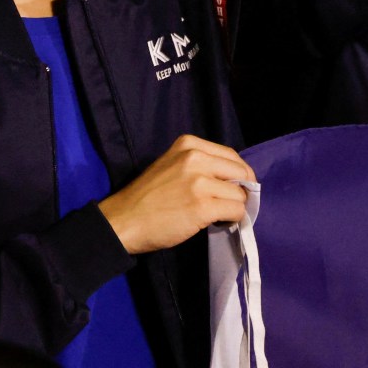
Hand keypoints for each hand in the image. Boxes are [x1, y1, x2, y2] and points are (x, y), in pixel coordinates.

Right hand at [98, 134, 254, 253]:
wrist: (124, 220)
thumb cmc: (147, 196)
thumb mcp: (172, 165)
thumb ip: (200, 165)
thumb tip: (233, 180)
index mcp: (189, 144)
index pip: (231, 156)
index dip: (239, 175)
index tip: (235, 189)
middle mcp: (196, 157)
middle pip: (241, 172)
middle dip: (243, 191)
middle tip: (232, 204)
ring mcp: (199, 182)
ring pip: (241, 195)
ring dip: (235, 208)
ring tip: (220, 215)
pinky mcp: (202, 206)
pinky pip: (235, 211)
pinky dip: (233, 219)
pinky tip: (219, 222)